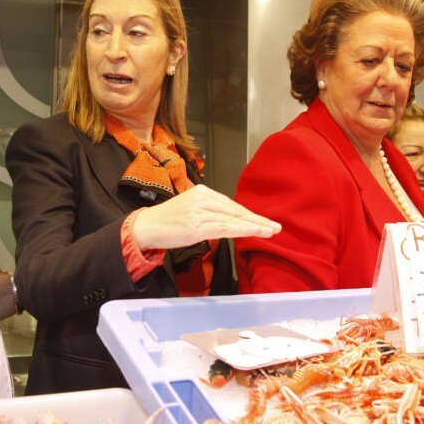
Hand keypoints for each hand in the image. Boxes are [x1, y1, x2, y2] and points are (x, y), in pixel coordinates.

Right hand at [131, 185, 280, 249]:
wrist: (147, 226)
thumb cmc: (169, 220)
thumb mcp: (192, 209)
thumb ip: (211, 211)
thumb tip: (231, 220)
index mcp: (203, 192)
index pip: (232, 205)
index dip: (250, 214)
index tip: (265, 221)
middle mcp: (203, 198)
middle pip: (236, 211)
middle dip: (257, 220)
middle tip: (276, 226)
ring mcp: (200, 212)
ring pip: (234, 220)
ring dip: (255, 226)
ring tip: (271, 231)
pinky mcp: (197, 226)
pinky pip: (225, 228)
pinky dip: (242, 230)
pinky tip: (254, 232)